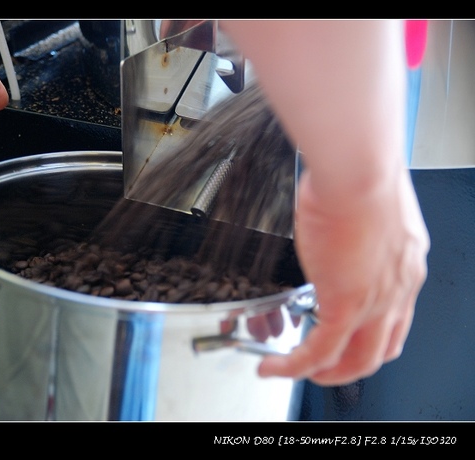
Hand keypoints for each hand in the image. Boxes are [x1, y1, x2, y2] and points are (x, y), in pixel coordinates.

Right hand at [257, 167, 428, 385]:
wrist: (357, 169)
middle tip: (328, 367)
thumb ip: (352, 226)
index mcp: (404, 263)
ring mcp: (376, 300)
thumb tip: (330, 223)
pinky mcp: (346, 303)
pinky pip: (318, 351)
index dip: (370, 333)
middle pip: (381, 349)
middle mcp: (398, 288)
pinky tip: (275, 366)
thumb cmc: (360, 172)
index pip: (395, 316)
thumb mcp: (363, 206)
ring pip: (358, 360)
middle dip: (351, 364)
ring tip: (300, 370)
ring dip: (327, 373)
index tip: (347, 334)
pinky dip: (294, 366)